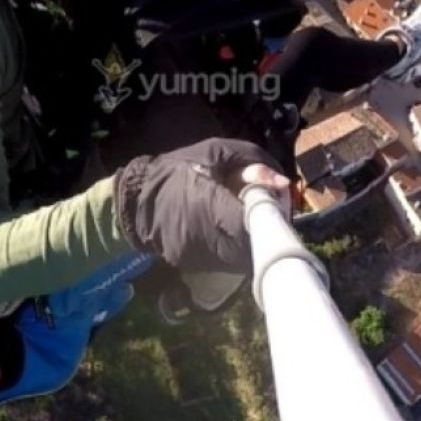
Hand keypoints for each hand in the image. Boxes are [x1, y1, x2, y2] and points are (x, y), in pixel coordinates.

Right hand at [115, 138, 288, 272]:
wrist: (137, 201)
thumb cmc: (177, 171)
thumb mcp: (213, 152)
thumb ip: (251, 162)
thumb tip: (283, 182)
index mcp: (212, 205)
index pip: (257, 220)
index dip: (274, 209)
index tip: (277, 197)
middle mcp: (211, 239)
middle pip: (258, 243)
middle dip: (270, 225)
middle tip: (269, 206)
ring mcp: (206, 258)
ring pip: (249, 257)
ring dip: (259, 238)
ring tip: (253, 216)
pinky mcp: (202, 268)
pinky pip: (234, 261)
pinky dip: (242, 246)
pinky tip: (236, 229)